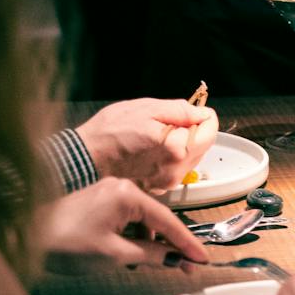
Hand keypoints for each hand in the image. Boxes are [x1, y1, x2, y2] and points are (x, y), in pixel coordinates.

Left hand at [40, 178, 208, 266]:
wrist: (25, 236)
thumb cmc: (67, 244)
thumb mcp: (114, 254)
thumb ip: (150, 256)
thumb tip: (176, 260)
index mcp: (127, 193)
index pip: (168, 220)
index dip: (187, 243)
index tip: (202, 259)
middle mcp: (120, 186)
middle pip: (156, 217)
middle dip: (169, 244)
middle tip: (183, 267)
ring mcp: (108, 192)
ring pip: (141, 219)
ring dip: (148, 242)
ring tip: (150, 265)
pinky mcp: (98, 201)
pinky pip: (126, 218)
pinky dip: (132, 236)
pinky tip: (129, 255)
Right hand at [75, 99, 219, 190]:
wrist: (84, 159)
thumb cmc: (108, 133)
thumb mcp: (145, 109)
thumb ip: (178, 111)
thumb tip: (200, 113)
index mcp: (175, 150)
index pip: (210, 131)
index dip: (205, 115)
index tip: (196, 109)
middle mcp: (174, 171)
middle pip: (203, 145)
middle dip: (194, 128)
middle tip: (173, 118)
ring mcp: (166, 181)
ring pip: (191, 156)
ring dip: (183, 141)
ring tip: (159, 131)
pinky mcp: (158, 186)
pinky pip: (177, 166)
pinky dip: (172, 153)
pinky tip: (153, 145)